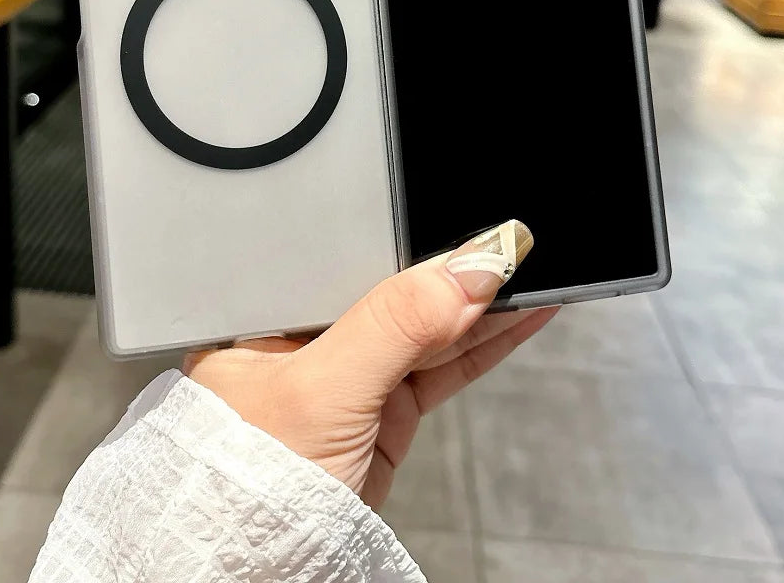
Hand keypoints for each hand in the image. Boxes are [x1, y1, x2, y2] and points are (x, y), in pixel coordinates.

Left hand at [184, 220, 556, 509]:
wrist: (261, 574)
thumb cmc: (249, 486)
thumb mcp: (323, 389)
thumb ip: (394, 325)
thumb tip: (467, 272)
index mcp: (270, 312)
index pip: (350, 256)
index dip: (413, 240)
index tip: (475, 234)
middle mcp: (311, 336)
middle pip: (397, 289)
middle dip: (456, 270)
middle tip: (516, 247)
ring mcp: (352, 374)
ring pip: (429, 328)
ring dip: (484, 306)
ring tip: (534, 273)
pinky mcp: (384, 409)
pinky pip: (442, 367)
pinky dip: (484, 346)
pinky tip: (520, 319)